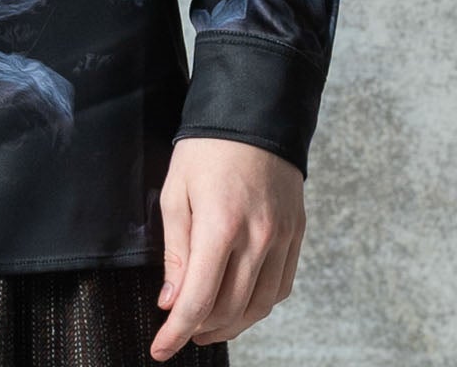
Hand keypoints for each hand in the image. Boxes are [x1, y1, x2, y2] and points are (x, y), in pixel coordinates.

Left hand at [149, 137, 305, 358]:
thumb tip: (171, 302)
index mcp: (220, 225)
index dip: (176, 333)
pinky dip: (258, 306)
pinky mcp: (296, 235)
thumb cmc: (207, 149)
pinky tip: (239, 304)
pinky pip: (279, 289)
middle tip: (179, 331)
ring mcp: (282, 238)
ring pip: (257, 307)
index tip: (160, 349)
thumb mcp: (176, 192)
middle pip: (229, 310)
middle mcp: (257, 238)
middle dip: (200, 329)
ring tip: (206, 325)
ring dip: (230, 325)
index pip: (197, 299)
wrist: (254, 114)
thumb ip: (175, 252)